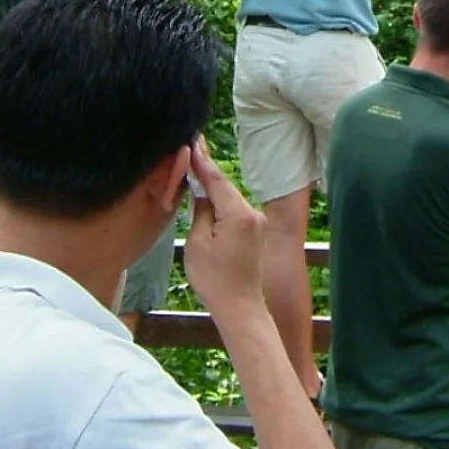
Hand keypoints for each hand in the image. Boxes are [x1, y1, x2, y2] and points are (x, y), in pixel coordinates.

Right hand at [184, 140, 267, 317]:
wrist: (240, 309)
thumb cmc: (215, 281)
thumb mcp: (197, 243)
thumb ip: (200, 211)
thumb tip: (201, 194)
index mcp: (239, 214)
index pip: (216, 180)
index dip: (202, 160)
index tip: (192, 140)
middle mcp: (252, 214)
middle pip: (225, 186)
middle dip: (206, 170)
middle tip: (192, 145)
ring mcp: (256, 224)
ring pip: (229, 199)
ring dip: (212, 188)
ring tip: (194, 168)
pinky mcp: (255, 233)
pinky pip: (234, 211)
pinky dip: (220, 203)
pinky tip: (206, 196)